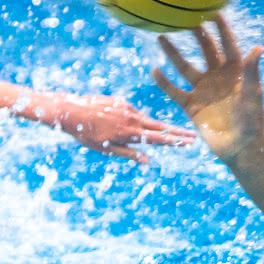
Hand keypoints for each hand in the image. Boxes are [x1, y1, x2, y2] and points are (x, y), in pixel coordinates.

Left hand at [47, 93, 195, 163]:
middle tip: (193, 136)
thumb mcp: (106, 149)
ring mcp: (127, 108)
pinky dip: (134, 119)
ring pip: (146, 119)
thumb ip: (129, 154)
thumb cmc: (86, 134)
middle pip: (160, 126)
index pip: (159, 138)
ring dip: (155, 126)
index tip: (191, 142)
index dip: (176, 141)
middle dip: (177, 132)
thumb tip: (148, 162)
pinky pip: (133, 112)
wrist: (70, 110)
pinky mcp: (120, 101)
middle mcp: (131, 118)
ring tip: (163, 132)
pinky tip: (121, 124)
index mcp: (129, 132)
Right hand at [153, 15, 263, 162]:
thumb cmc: (252, 119)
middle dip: (196, 34)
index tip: (213, 10)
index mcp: (235, 72)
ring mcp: (204, 91)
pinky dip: (164, 82)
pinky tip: (154, 69)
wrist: (241, 147)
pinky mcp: (192, 106)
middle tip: (183, 16)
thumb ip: (253, 70)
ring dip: (173, 53)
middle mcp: (218, 77)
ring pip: (185, 66)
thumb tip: (258, 47)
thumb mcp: (252, 92)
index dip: (222, 28)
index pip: (228, 44)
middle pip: (205, 50)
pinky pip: (174, 91)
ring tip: (161, 36)